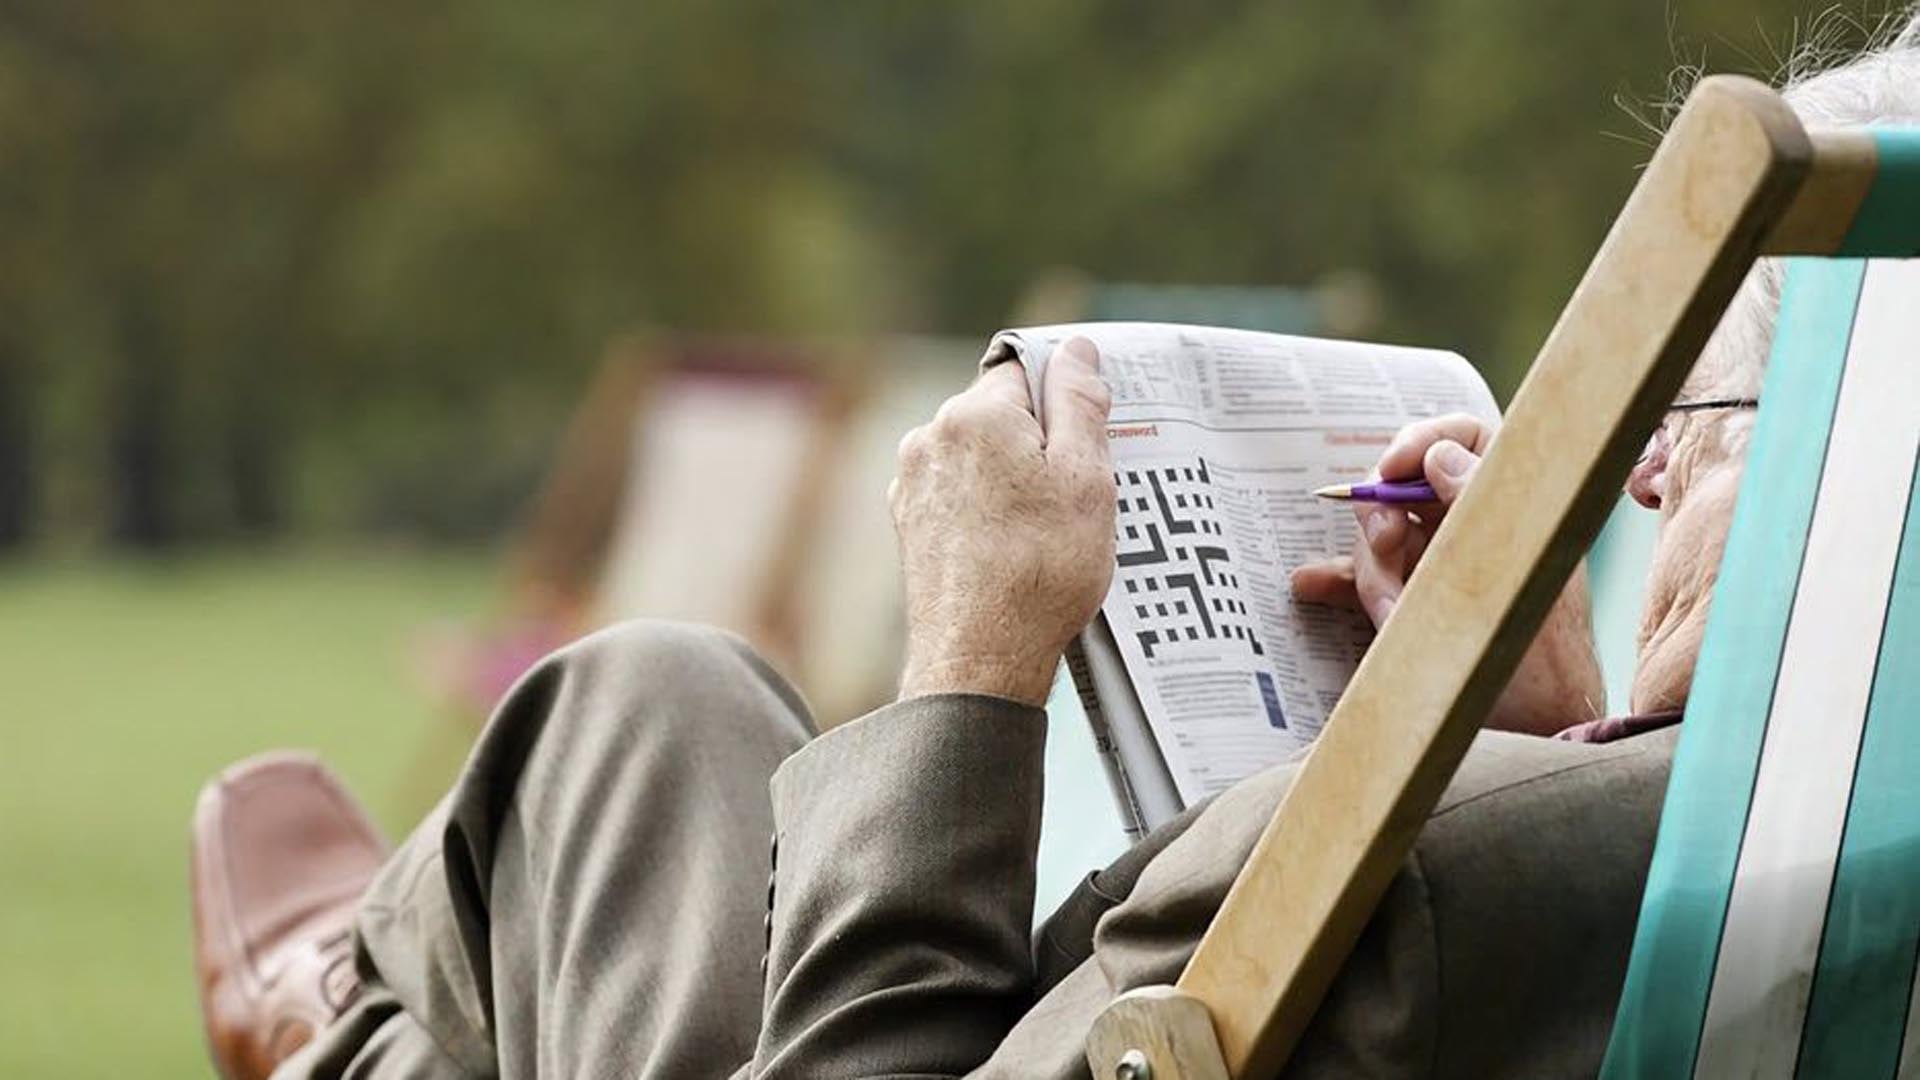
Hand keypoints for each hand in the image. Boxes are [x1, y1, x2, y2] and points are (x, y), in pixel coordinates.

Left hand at [890, 338, 1116, 705]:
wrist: (981, 659)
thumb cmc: (1042, 573)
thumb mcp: (1086, 479)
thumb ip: (1080, 404)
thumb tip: (1076, 351)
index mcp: (975, 415)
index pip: (1028, 370)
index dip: (1066, 401)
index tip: (1089, 442)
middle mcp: (931, 437)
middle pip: (1002, 413)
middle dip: (1040, 443)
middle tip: (1075, 496)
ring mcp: (913, 481)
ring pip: (981, 456)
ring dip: (1013, 480)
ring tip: (1045, 533)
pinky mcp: (909, 522)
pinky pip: (960, 493)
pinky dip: (987, 511)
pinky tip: (1014, 551)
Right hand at [1290, 413, 1605, 733]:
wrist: (1535, 735)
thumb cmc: (1540, 664)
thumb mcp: (1510, 575)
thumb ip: (1476, 508)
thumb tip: (1441, 454)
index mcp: (1516, 508)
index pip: (1468, 438)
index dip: (1422, 441)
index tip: (1390, 467)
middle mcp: (1478, 528)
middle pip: (1407, 490)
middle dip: (1385, 520)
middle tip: (1387, 548)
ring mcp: (1443, 567)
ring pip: (1383, 541)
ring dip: (1372, 576)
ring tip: (1392, 620)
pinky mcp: (1416, 604)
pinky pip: (1367, 580)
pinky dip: (1339, 582)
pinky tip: (1310, 585)